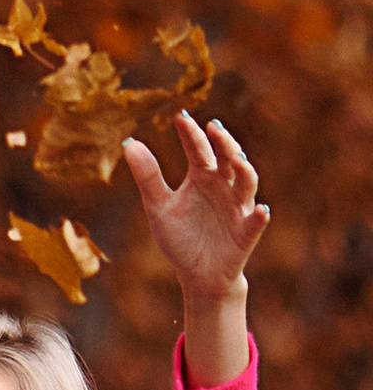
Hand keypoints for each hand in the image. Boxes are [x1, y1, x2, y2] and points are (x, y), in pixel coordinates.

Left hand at [123, 112, 268, 315]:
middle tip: (213, 128)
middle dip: (223, 143)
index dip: (190, 133)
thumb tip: (129, 142)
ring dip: (244, 170)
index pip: (197, 149)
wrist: (196, 273)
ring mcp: (237, 207)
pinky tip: (260, 209)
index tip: (180, 116)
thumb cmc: (179, 237)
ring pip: (246, 183)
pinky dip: (259, 215)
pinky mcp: (246, 231)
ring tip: (236, 159)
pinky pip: (256, 221)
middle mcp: (223, 186)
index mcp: (201, 177)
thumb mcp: (158, 206)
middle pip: (227, 159)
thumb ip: (147, 176)